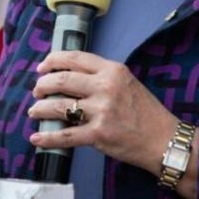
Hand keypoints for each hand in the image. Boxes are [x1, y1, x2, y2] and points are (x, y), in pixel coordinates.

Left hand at [27, 50, 177, 174]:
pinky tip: (37, 138)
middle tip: (37, 90)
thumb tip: (71, 76)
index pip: (74, 58)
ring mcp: (101, 110)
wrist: (163, 139)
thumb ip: (102, 76)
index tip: (42, 68)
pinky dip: (47, 138)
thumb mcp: (127, 82)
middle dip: (42, 85)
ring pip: (59, 106)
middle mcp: (105, 86)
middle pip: (62, 79)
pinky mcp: (98, 134)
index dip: (52, 61)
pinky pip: (65, 135)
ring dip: (40, 109)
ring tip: (34, 111)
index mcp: (112, 70)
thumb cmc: (146, 111)